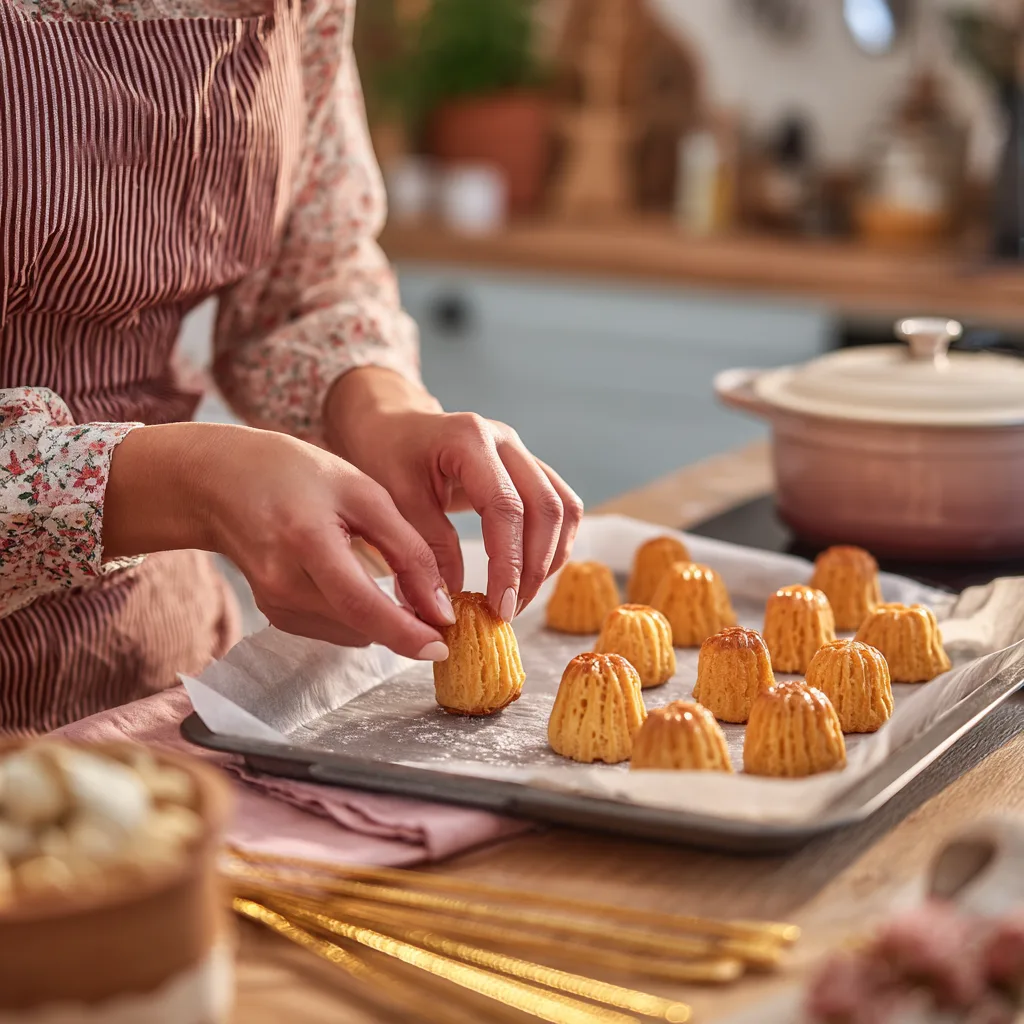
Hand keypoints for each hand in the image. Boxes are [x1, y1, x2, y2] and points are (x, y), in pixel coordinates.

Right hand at [104, 423, 455, 658]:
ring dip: (383, 619)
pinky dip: (358, 614)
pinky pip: (334, 627)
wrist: (219, 482)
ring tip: (402, 588)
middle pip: (360, 625)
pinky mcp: (276, 614)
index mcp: (307, 541)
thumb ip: (406, 547)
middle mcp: (284, 582)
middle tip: (440, 611)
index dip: (406, 632)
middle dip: (406, 626)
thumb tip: (439, 605)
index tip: (443, 646)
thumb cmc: (295, 474)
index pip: (362, 605)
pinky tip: (360, 582)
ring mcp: (275, 603)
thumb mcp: (361, 492)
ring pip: (352, 632)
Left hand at [325, 369, 583, 619]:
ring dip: (549, 559)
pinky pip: (560, 508)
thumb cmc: (386, 455)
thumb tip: (452, 603)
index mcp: (469, 439)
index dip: (508, 562)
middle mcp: (506, 441)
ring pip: (563, 509)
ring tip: (521, 597)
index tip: (500, 606)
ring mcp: (522, 453)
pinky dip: (552, 545)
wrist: (391, 424)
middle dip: (533, 568)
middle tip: (509, 611)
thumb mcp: (394, 500)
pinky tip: (529, 574)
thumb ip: (426, 547)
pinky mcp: (528, 469)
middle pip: (547, 508)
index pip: (506, 507)